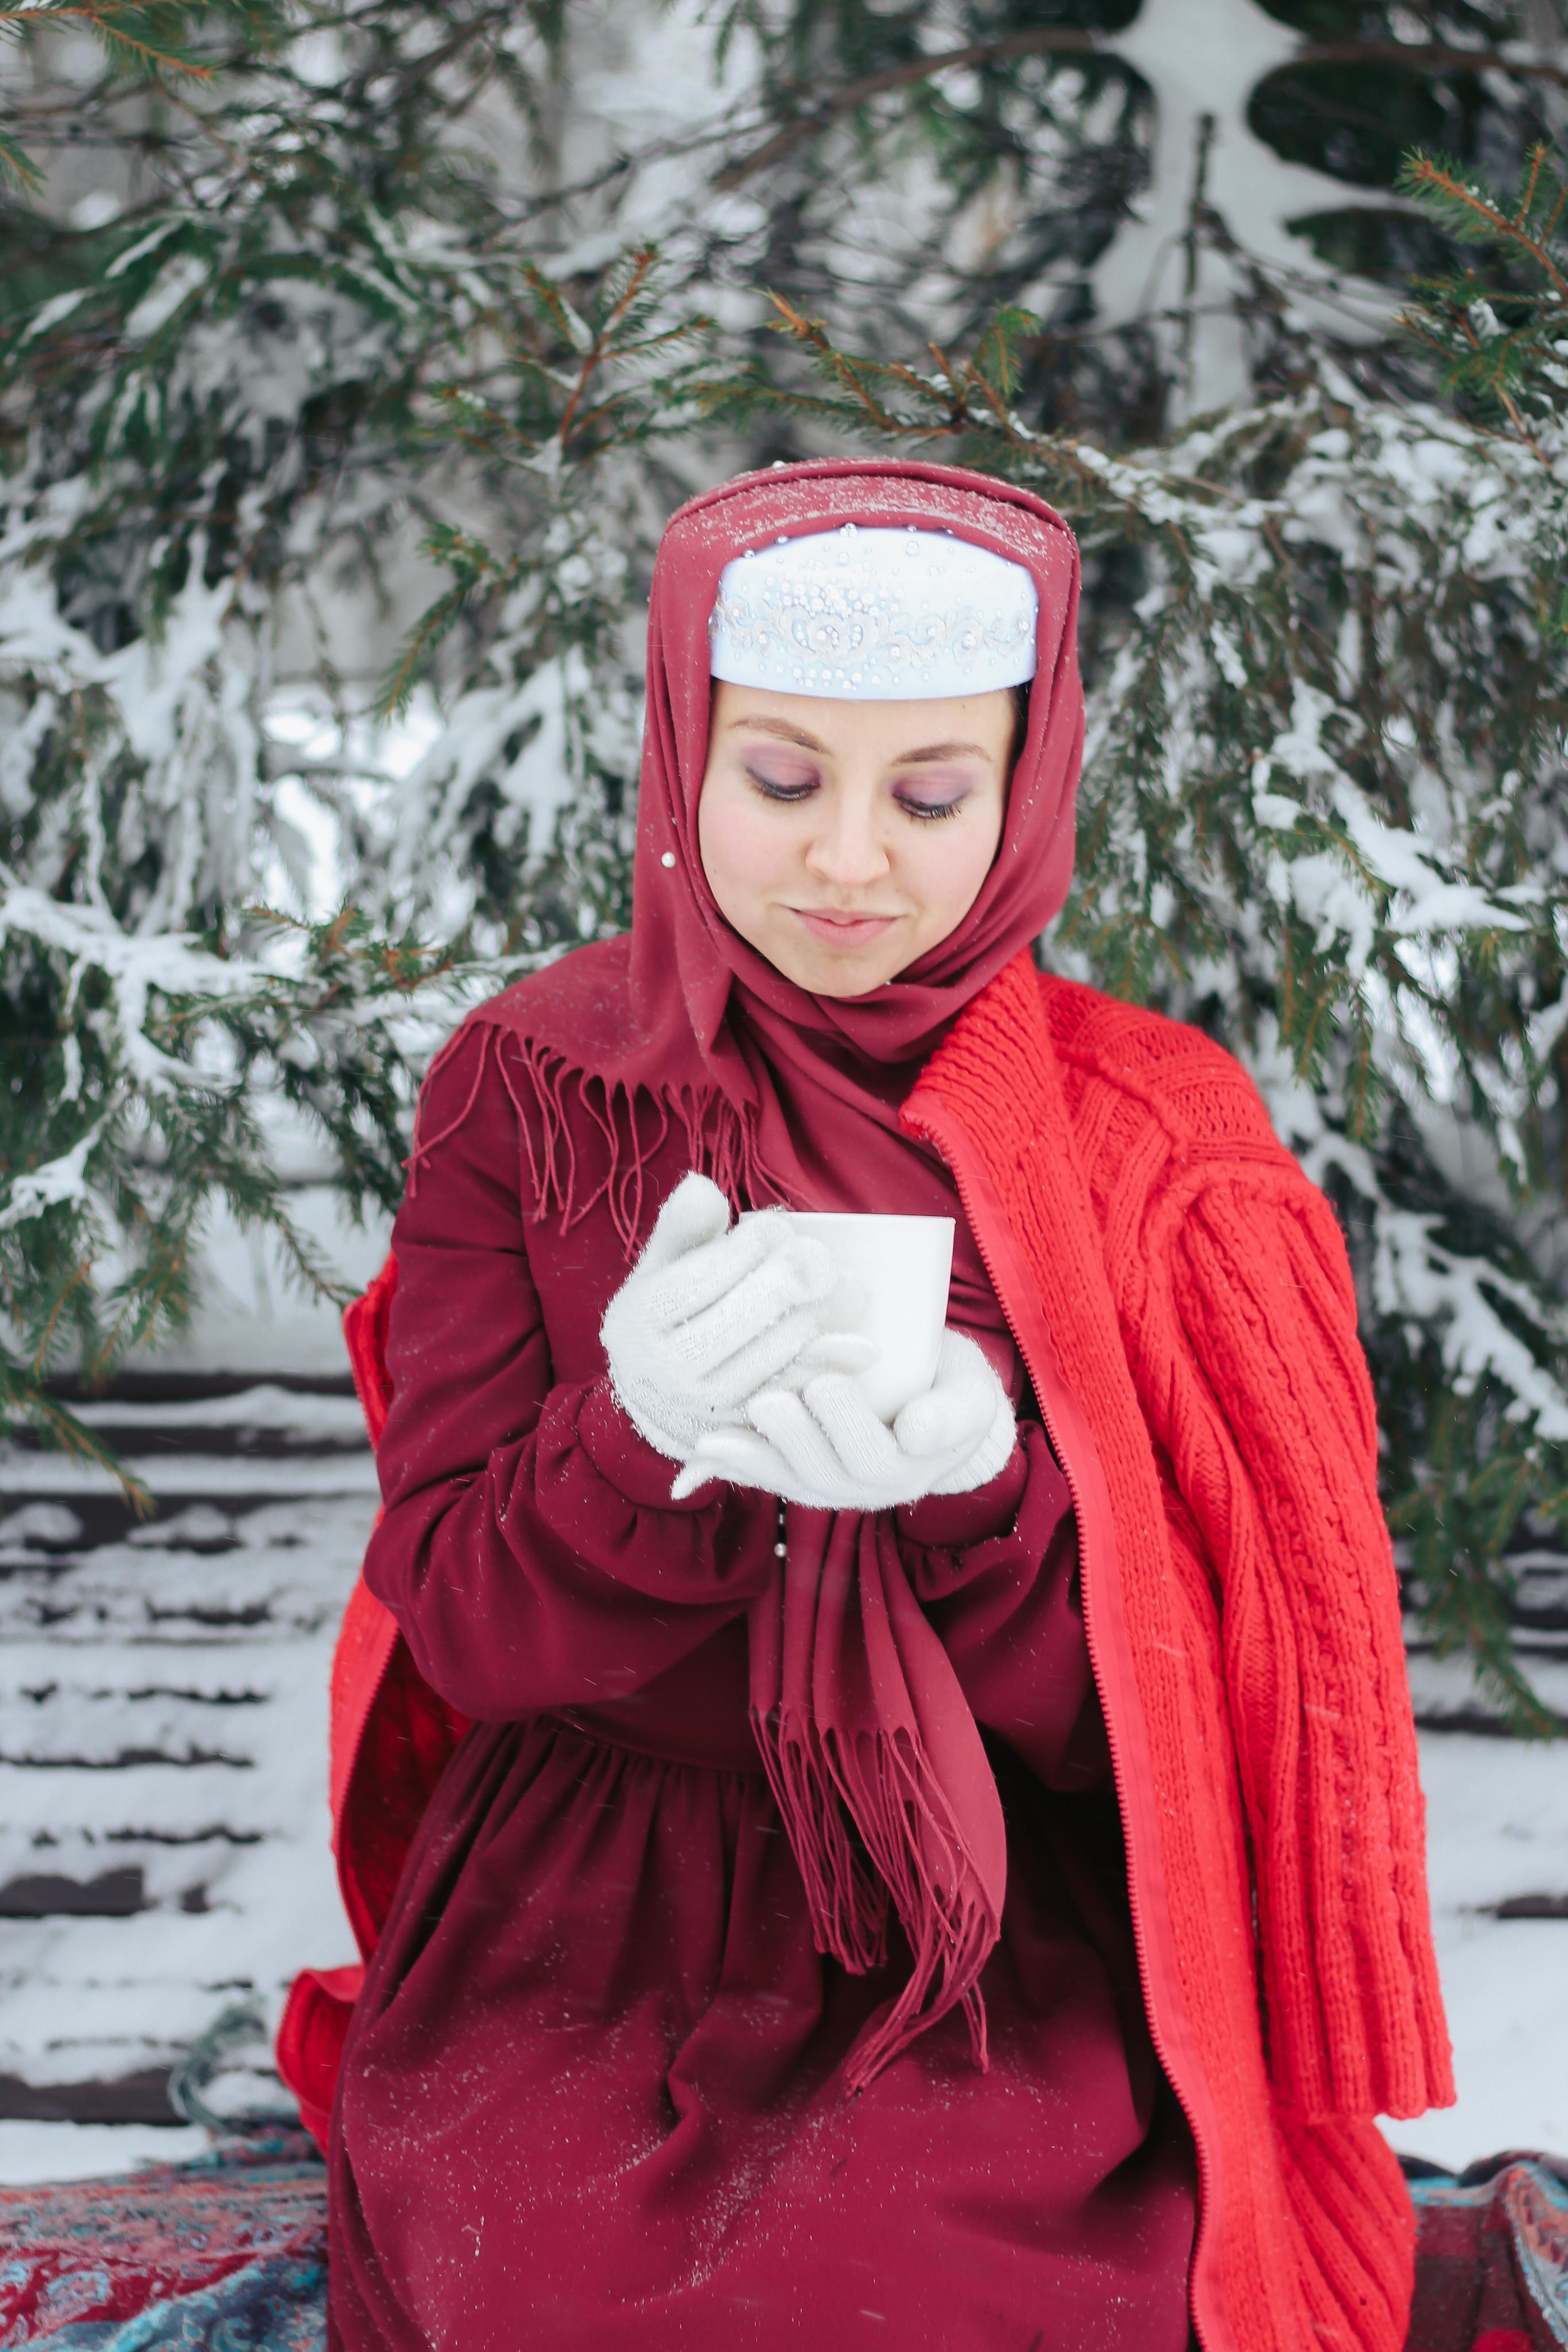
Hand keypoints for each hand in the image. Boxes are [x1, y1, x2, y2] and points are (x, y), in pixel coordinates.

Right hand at [601, 1172, 864, 1462]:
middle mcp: (663, 1368)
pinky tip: (859, 1345)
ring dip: (810, 1316)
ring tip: (831, 1285)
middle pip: (741, 1316)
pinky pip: (790, 1395)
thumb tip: (703, 1188)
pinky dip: (826, 1367)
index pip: (705, 1275)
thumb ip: (682, 1224)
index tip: (776, 1227)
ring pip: (770, 1357)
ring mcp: (701, 1406)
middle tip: (817, 1256)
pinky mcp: (739, 1430)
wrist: (652, 1393)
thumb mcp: (661, 1263)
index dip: (750, 1246)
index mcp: (640, 1318)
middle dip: (788, 1279)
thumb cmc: (668, 1310)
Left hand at [672, 1328, 1015, 1509]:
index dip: (848, 1426)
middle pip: (827, 1473)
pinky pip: (768, 1479)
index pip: (878, 1456)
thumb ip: (951, 1413)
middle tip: (767, 1399)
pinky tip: (702, 1454)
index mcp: (913, 1468)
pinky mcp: (805, 1479)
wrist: (937, 1398)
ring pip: (792, 1482)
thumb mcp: (969, 1393)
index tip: (824, 1385)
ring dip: (752, 1460)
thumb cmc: (951, 1384)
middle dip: (793, 1438)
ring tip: (714, 1438)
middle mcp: (871, 1489)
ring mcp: (834, 1487)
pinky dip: (735, 1468)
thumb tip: (917, 1433)